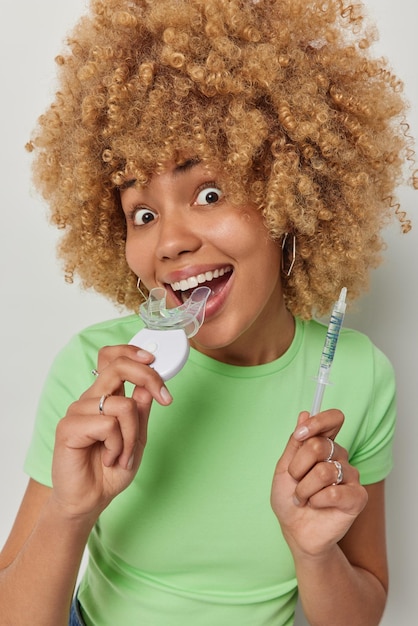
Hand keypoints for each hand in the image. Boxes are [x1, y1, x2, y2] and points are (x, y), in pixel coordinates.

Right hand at [51, 345, 171, 520]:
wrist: (90, 500)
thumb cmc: (111, 470)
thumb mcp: (137, 437)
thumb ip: (141, 410)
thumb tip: (148, 385)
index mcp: (105, 397)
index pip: (111, 358)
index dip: (132, 352)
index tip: (155, 361)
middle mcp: (90, 399)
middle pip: (118, 366)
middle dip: (148, 377)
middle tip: (165, 398)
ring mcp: (77, 411)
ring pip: (122, 405)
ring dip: (132, 435)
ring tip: (123, 455)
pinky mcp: (68, 427)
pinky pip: (107, 425)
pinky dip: (118, 445)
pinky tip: (109, 458)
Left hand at [271, 410, 367, 557]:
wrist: (294, 530)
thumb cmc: (289, 498)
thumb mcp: (284, 467)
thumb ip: (295, 443)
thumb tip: (304, 414)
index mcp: (324, 445)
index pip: (334, 419)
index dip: (318, 422)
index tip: (300, 434)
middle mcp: (340, 457)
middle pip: (320, 445)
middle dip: (298, 466)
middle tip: (295, 480)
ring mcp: (350, 476)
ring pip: (324, 471)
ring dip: (304, 488)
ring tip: (303, 498)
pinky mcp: (357, 497)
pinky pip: (335, 492)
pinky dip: (317, 500)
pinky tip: (315, 506)